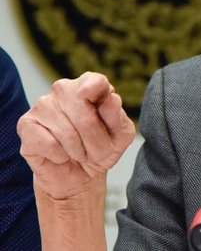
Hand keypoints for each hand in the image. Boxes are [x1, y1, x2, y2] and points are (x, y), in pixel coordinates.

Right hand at [17, 72, 134, 199]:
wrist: (78, 175)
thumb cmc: (101, 149)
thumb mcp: (120, 136)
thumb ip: (117, 117)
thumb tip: (112, 98)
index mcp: (90, 86)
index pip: (95, 81)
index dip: (96, 88)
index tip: (99, 96)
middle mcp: (64, 90)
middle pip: (85, 115)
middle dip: (96, 141)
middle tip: (99, 152)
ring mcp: (42, 105)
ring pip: (67, 132)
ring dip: (80, 151)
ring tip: (80, 153)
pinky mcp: (26, 125)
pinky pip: (49, 144)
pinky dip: (60, 156)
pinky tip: (61, 155)